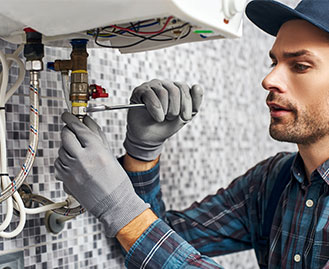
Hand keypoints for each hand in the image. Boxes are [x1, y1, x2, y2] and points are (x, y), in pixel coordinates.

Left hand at [54, 112, 148, 236]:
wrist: (114, 204)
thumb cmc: (116, 181)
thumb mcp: (109, 154)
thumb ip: (97, 135)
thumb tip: (87, 121)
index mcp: (96, 150)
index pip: (78, 128)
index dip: (71, 119)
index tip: (67, 115)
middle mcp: (82, 159)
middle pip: (66, 136)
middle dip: (68, 130)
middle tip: (71, 130)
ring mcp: (72, 170)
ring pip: (61, 150)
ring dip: (67, 147)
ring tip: (78, 152)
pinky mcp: (66, 180)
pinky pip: (58, 164)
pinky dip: (64, 160)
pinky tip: (74, 163)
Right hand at [123, 79, 202, 160]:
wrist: (149, 137)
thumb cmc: (166, 126)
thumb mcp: (184, 117)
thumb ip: (194, 104)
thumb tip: (197, 86)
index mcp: (177, 89)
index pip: (185, 89)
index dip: (187, 105)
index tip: (185, 117)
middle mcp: (165, 85)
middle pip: (175, 90)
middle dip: (175, 109)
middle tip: (171, 118)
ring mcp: (152, 86)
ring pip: (163, 93)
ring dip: (165, 111)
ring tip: (162, 118)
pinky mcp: (140, 91)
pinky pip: (150, 95)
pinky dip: (155, 109)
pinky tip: (156, 117)